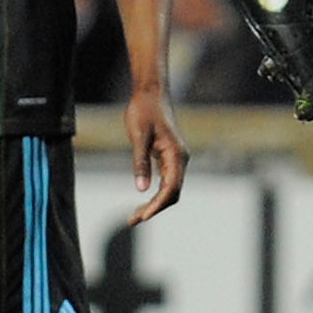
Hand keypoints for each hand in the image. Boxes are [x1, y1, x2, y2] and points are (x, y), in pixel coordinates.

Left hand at [125, 83, 187, 225]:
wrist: (150, 92)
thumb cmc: (144, 111)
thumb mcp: (138, 136)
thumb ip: (140, 162)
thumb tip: (141, 189)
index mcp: (176, 154)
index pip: (171, 188)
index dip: (158, 205)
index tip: (143, 217)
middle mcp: (180, 159)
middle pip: (172, 193)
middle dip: (154, 209)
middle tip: (132, 220)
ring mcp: (176, 159)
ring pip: (170, 189)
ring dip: (154, 204)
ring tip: (134, 217)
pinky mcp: (169, 157)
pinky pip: (166, 181)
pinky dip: (155, 194)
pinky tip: (142, 202)